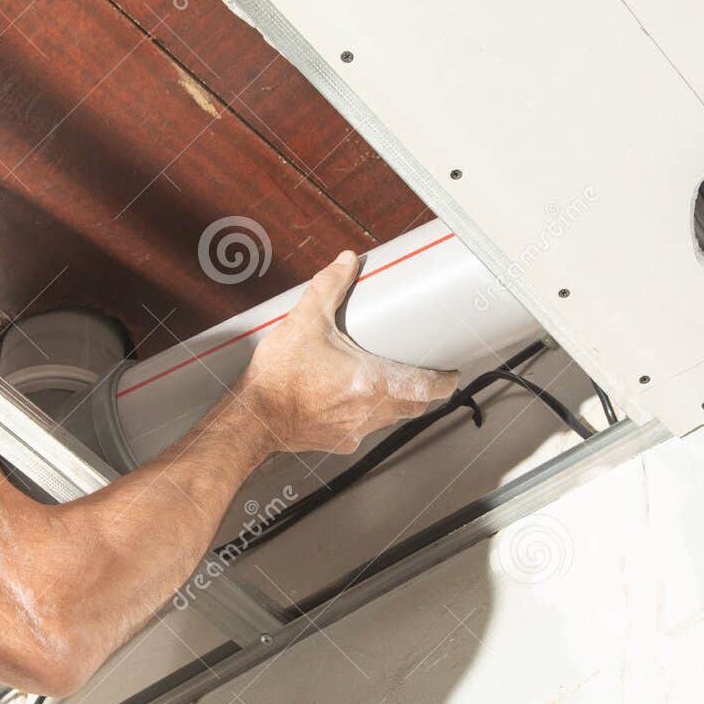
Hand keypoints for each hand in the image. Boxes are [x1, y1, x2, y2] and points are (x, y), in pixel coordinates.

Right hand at [235, 250, 458, 453]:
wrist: (252, 418)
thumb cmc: (278, 376)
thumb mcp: (304, 322)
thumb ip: (329, 288)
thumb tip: (347, 260)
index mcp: (372, 382)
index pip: (428, 388)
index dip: (445, 382)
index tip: (452, 373)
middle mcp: (371, 411)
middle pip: (415, 406)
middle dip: (423, 391)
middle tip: (424, 373)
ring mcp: (357, 431)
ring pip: (392, 419)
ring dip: (396, 402)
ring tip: (388, 380)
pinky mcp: (342, 443)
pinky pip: (366, 429)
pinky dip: (368, 414)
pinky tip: (353, 399)